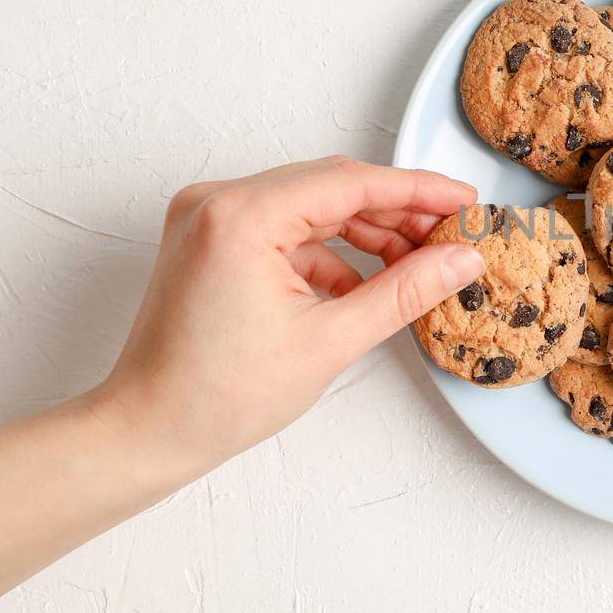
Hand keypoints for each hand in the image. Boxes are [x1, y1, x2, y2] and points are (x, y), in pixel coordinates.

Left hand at [95, 156, 482, 479]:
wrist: (147, 431)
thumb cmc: (218, 395)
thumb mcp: (331, 340)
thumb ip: (405, 291)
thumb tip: (462, 260)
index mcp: (242, 216)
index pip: (352, 181)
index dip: (418, 190)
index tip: (465, 202)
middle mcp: (219, 201)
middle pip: (332, 186)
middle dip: (397, 212)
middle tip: (452, 238)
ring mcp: (209, 217)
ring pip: (311, 205)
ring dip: (365, 231)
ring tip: (417, 264)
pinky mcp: (210, 237)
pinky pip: (286, 227)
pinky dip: (329, 250)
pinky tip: (363, 286)